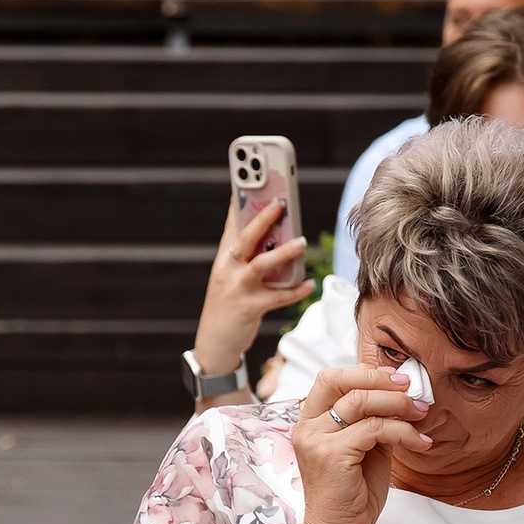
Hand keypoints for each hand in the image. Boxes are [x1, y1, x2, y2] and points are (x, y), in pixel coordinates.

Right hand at [193, 197, 315, 380]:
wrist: (214, 343)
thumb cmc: (228, 305)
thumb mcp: (232, 277)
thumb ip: (249, 258)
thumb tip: (278, 237)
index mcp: (224, 259)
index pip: (232, 225)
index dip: (240, 202)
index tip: (250, 181)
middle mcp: (228, 270)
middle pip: (245, 238)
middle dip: (262, 218)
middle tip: (280, 203)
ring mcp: (237, 289)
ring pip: (261, 264)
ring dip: (283, 252)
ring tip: (302, 241)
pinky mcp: (249, 308)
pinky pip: (277, 296)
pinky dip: (295, 290)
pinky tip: (309, 283)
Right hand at [292, 365, 430, 523]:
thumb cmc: (352, 495)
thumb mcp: (365, 450)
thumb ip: (373, 422)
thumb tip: (402, 397)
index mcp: (310, 422)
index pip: (331, 379)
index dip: (365, 372)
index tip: (397, 379)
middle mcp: (307, 427)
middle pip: (339, 380)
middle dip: (380, 381)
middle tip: (411, 390)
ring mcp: (315, 439)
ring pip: (361, 402)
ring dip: (397, 404)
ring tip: (421, 414)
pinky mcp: (331, 454)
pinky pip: (374, 429)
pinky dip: (403, 431)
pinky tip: (420, 441)